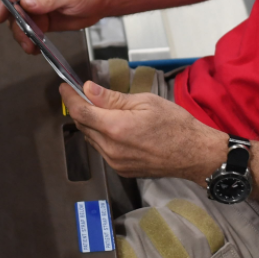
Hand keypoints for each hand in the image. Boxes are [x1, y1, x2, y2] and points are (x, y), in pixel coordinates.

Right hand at [0, 0, 109, 53]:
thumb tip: (27, 4)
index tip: (1, 15)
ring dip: (23, 36)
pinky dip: (31, 41)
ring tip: (31, 47)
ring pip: (21, 24)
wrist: (102, 2)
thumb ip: (48, 0)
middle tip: (24, 38)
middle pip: (15, 11)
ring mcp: (39, 11)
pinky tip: (35, 48)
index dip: (5, 2)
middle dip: (16, 26)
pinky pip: (32, 33)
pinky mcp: (45, 23)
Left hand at [60, 81, 223, 181]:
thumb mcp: (145, 102)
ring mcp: (115, 162)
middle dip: (80, 108)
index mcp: (116, 128)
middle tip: (81, 93)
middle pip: (83, 126)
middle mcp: (111, 148)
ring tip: (100, 109)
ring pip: (92, 138)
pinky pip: (103, 150)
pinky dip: (102, 136)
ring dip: (91, 123)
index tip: (65, 87)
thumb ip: (113, 98)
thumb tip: (88, 90)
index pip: (81, 112)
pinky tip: (113, 127)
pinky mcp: (121, 170)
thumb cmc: (175, 125)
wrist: (194, 153)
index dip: (70, 98)